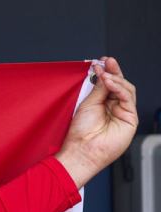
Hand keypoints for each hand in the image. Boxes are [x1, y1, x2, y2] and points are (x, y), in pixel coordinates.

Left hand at [54, 57, 137, 187]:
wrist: (82, 150)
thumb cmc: (81, 132)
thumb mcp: (88, 104)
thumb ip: (98, 89)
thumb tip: (103, 74)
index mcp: (104, 104)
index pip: (109, 84)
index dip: (106, 72)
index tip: (100, 62)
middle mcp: (115, 107)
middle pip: (119, 85)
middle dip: (113, 72)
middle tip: (107, 61)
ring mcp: (124, 113)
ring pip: (126, 90)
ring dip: (115, 79)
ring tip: (105, 74)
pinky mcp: (131, 119)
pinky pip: (128, 99)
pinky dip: (119, 88)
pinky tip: (110, 82)